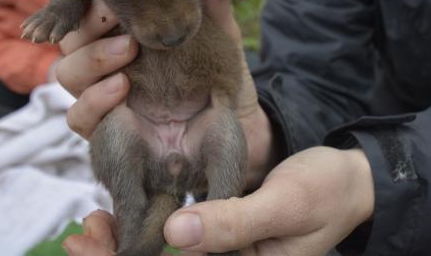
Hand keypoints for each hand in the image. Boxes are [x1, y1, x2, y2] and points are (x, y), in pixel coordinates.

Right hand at [57, 0, 275, 186]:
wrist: (232, 128)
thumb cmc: (219, 78)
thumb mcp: (219, 38)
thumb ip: (209, 8)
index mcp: (123, 35)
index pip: (88, 11)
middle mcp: (106, 64)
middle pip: (70, 40)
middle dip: (87, 25)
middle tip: (115, 17)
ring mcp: (101, 97)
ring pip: (66, 74)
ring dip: (92, 58)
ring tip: (129, 51)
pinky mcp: (104, 130)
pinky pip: (78, 116)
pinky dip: (95, 99)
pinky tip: (122, 87)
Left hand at [61, 148, 374, 255]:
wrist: (349, 183)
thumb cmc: (325, 193)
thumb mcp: (283, 204)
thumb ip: (232, 221)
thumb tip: (175, 232)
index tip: (88, 246)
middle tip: (80, 235)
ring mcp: (224, 255)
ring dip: (124, 247)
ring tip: (90, 226)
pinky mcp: (221, 238)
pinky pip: (178, 242)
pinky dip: (146, 231)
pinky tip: (121, 217)